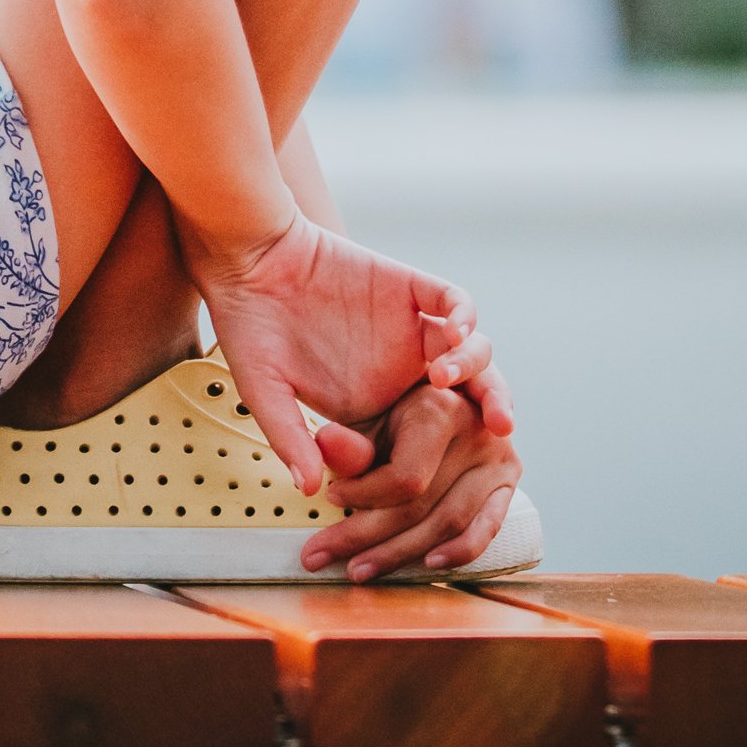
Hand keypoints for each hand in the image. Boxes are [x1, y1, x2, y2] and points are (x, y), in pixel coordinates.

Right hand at [186, 209, 470, 494]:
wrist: (247, 259)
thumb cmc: (250, 327)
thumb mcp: (265, 390)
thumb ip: (289, 435)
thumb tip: (307, 487)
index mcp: (374, 407)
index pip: (427, 441)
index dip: (442, 457)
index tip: (438, 471)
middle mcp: (401, 370)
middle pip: (467, 398)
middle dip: (491, 411)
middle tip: (498, 431)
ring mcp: (408, 328)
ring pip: (471, 350)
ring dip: (475, 366)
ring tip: (444, 375)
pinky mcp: (407, 287)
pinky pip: (450, 300)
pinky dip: (463, 316)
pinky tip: (453, 332)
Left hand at [295, 360, 522, 583]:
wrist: (446, 398)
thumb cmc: (398, 411)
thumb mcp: (370, 418)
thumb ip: (349, 440)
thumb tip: (324, 444)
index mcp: (440, 407)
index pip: (405, 477)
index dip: (363, 496)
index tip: (330, 498)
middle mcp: (475, 432)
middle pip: (420, 505)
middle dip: (365, 536)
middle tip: (320, 555)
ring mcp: (497, 460)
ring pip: (448, 523)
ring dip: (400, 554)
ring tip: (358, 568)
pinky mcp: (508, 484)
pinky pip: (487, 528)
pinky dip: (458, 552)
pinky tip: (427, 565)